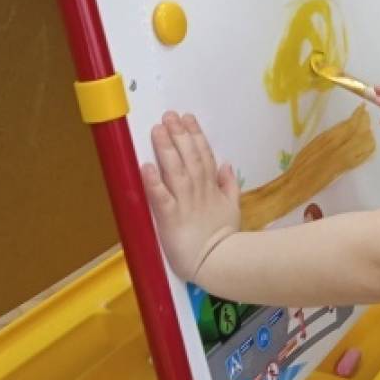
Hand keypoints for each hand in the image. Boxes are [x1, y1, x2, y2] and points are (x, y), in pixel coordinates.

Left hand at [141, 112, 239, 281]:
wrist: (220, 263)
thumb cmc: (225, 239)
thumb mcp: (233, 208)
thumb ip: (229, 185)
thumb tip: (227, 164)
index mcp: (212, 188)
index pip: (204, 156)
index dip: (195, 135)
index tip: (187, 118)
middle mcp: (198, 190)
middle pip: (189, 157)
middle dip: (179, 135)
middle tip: (169, 115)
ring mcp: (184, 203)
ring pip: (175, 170)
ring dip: (166, 149)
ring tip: (158, 130)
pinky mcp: (170, 218)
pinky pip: (161, 197)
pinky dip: (154, 182)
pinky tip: (146, 166)